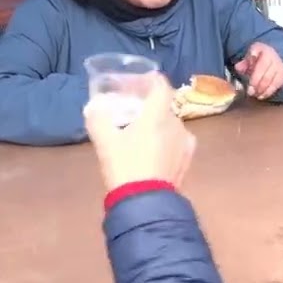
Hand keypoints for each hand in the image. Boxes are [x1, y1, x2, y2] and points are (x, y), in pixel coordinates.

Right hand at [83, 74, 195, 191]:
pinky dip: (166, 139)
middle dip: (147, 105)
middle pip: (163, 105)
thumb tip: (94, 107)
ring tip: (139, 134)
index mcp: (158, 114)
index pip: (160, 85)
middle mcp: (176, 123)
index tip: (134, 83)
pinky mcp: (188, 159)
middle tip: (129, 111)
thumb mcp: (104, 141)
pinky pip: (177, 140)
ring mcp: (185, 142)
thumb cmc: (124, 166)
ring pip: (170, 123)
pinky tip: (154, 149)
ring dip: (156, 123)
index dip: (147, 80)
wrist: (145, 202)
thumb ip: (98, 118)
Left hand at [234, 42, 282, 98]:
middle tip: (250, 92)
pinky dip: (268, 92)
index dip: (255, 77)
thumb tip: (238, 67)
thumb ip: (243, 63)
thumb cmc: (256, 58)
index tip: (249, 85)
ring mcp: (281, 67)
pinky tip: (261, 96)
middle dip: (257, 85)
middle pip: (267, 75)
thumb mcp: (248, 57)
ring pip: (273, 81)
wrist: (270, 58)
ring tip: (255, 95)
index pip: (261, 66)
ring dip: (263, 90)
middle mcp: (275, 58)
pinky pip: (277, 86)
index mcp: (265, 51)